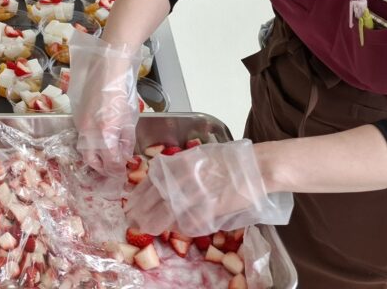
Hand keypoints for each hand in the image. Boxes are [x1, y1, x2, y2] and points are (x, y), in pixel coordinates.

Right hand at [69, 34, 142, 177]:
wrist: (109, 63)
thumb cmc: (123, 88)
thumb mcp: (129, 117)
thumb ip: (125, 139)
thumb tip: (123, 155)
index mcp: (104, 131)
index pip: (109, 161)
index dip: (116, 169)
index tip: (121, 172)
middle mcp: (88, 129)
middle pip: (90, 158)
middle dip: (101, 167)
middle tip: (111, 169)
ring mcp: (80, 121)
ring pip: (84, 146)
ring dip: (94, 154)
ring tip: (107, 156)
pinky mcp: (77, 113)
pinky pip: (82, 134)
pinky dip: (90, 141)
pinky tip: (100, 138)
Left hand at [125, 139, 292, 235]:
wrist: (255, 166)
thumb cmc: (230, 159)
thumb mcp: (198, 156)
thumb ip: (180, 169)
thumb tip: (166, 182)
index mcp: (180, 162)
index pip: (151, 180)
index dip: (139, 193)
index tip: (131, 202)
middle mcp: (183, 177)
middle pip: (155, 197)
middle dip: (141, 210)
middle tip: (132, 219)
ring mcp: (195, 194)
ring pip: (167, 211)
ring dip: (155, 221)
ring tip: (146, 228)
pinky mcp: (209, 209)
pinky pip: (190, 221)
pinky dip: (183, 226)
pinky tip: (178, 229)